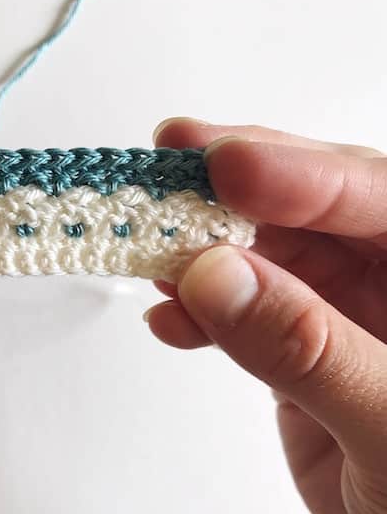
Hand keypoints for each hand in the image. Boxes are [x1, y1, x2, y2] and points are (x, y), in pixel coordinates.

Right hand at [147, 117, 386, 513]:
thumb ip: (308, 349)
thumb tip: (217, 276)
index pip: (382, 200)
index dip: (304, 172)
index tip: (225, 164)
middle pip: (318, 210)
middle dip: (242, 189)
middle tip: (173, 161)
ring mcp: (347, 317)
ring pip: (269, 257)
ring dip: (207, 250)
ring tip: (150, 246)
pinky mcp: (300, 352)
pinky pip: (243, 312)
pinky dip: (201, 310)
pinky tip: (169, 315)